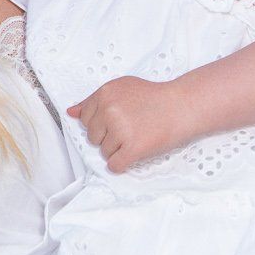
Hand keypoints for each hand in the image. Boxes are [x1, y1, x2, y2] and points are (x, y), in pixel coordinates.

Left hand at [67, 75, 190, 171]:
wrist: (182, 106)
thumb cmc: (154, 98)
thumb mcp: (122, 88)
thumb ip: (94, 101)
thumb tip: (71, 113)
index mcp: (105, 93)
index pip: (85, 119)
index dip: (102, 123)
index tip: (120, 119)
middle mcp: (109, 110)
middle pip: (93, 138)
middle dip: (109, 137)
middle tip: (131, 128)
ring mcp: (120, 130)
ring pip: (104, 153)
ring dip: (118, 150)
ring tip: (137, 136)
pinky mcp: (132, 148)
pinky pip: (114, 165)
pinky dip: (122, 164)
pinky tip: (134, 153)